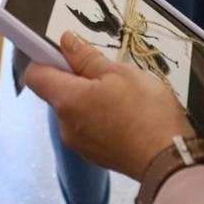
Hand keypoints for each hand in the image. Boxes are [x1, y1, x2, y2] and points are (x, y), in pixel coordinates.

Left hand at [24, 31, 193, 177]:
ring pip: (76, 111)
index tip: (69, 52)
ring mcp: (80, 145)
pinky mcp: (96, 157)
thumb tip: (65, 42)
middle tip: (108, 72)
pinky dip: (101, 118)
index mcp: (66, 101)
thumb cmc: (145, 110)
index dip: (46, 58)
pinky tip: (128, 116)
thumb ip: (87, 58)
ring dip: (91, 99)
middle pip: (58, 93)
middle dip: (77, 79)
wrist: (169, 161)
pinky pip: (90, 129)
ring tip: (124, 96)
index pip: (35, 75)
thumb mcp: (119, 73)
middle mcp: (64, 126)